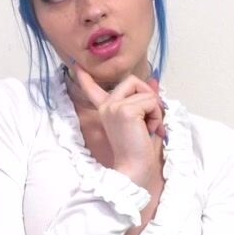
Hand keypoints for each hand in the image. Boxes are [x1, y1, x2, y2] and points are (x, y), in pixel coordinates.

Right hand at [68, 63, 164, 184]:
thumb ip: (145, 100)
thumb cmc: (139, 150)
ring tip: (149, 127)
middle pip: (133, 81)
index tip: (77, 66)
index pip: (94, 90)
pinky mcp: (125, 111)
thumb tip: (154, 81)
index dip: (85, 78)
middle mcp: (107, 106)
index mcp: (106, 110)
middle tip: (150, 117)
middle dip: (148, 95)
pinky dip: (156, 115)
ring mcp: (114, 107)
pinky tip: (149, 129)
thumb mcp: (143, 120)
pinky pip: (151, 101)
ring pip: (145, 91)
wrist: (135, 168)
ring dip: (155, 109)